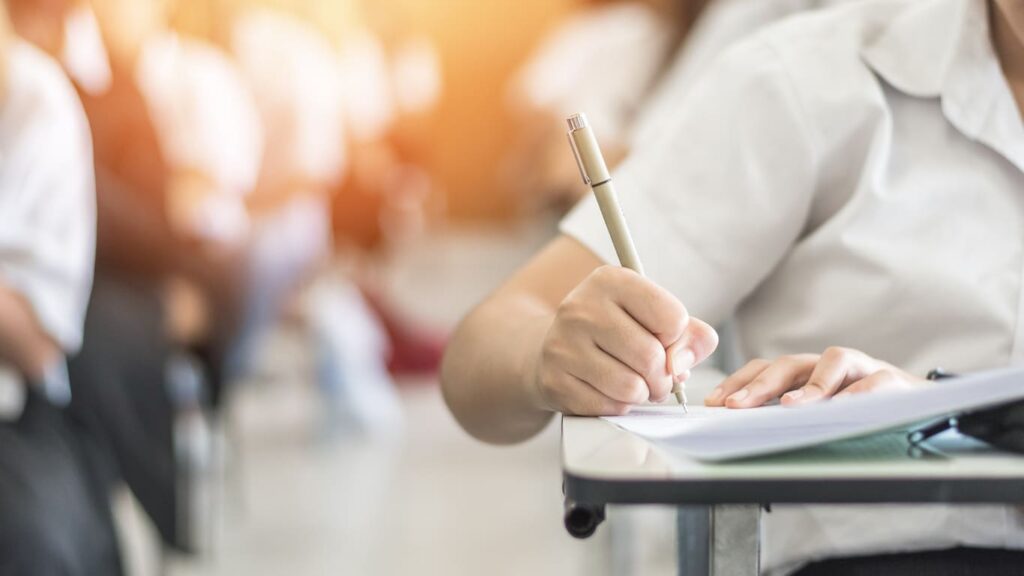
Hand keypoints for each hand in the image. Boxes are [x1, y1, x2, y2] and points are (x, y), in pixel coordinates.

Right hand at [531, 266, 718, 415]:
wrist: (556, 346)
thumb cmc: (614, 330)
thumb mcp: (651, 315)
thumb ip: (689, 334)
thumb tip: (682, 363)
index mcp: (610, 280)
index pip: (672, 317)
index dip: (676, 337)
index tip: (662, 338)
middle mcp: (581, 307)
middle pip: (651, 357)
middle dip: (663, 377)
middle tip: (657, 376)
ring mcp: (563, 344)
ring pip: (631, 387)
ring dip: (643, 393)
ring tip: (635, 384)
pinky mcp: (554, 380)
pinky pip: (608, 406)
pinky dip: (619, 405)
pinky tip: (609, 390)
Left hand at [706, 346, 925, 408]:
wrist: (923, 405)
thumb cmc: (863, 410)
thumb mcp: (821, 412)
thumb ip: (789, 415)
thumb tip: (743, 428)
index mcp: (807, 371)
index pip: (766, 368)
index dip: (738, 381)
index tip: (714, 402)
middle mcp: (830, 364)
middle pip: (790, 363)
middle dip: (759, 384)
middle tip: (736, 406)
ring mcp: (862, 367)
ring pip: (833, 361)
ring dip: (809, 385)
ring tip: (788, 407)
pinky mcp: (893, 379)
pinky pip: (875, 382)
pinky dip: (858, 394)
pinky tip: (842, 409)